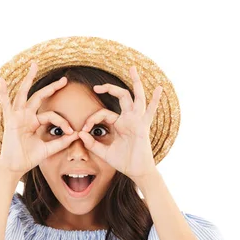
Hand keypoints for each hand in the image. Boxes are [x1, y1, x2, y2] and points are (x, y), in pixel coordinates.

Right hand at [0, 61, 79, 177]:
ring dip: (29, 79)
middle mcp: (26, 116)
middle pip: (40, 96)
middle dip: (52, 87)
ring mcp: (18, 116)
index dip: (63, 122)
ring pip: (24, 94)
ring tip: (34, 65)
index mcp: (35, 122)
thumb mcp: (48, 149)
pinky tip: (2, 80)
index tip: (72, 132)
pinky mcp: (11, 120)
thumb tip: (77, 135)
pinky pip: (6, 104)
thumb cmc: (28, 158)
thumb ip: (61, 142)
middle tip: (64, 79)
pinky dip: (3, 92)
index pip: (52, 115)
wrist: (15, 167)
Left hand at [76, 66, 162, 182]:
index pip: (103, 113)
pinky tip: (159, 88)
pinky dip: (155, 100)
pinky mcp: (143, 126)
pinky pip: (150, 111)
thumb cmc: (123, 162)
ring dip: (135, 82)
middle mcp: (129, 118)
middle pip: (121, 96)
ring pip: (137, 97)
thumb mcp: (104, 152)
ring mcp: (137, 120)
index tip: (83, 130)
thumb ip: (92, 144)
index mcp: (119, 123)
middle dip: (110, 88)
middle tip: (97, 86)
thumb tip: (80, 134)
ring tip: (132, 68)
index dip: (91, 119)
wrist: (136, 171)